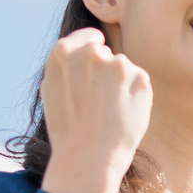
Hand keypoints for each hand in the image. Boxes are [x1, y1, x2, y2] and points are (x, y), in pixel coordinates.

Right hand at [39, 28, 152, 192]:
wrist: (90, 155)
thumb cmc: (67, 127)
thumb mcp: (52, 88)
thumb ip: (67, 64)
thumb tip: (84, 48)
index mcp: (64, 52)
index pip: (89, 37)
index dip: (93, 50)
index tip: (94, 65)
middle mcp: (92, 53)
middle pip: (107, 54)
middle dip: (105, 70)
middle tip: (97, 100)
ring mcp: (119, 64)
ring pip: (123, 69)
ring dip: (120, 83)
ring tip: (107, 111)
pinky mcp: (140, 78)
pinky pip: (138, 81)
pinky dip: (134, 94)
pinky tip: (122, 113)